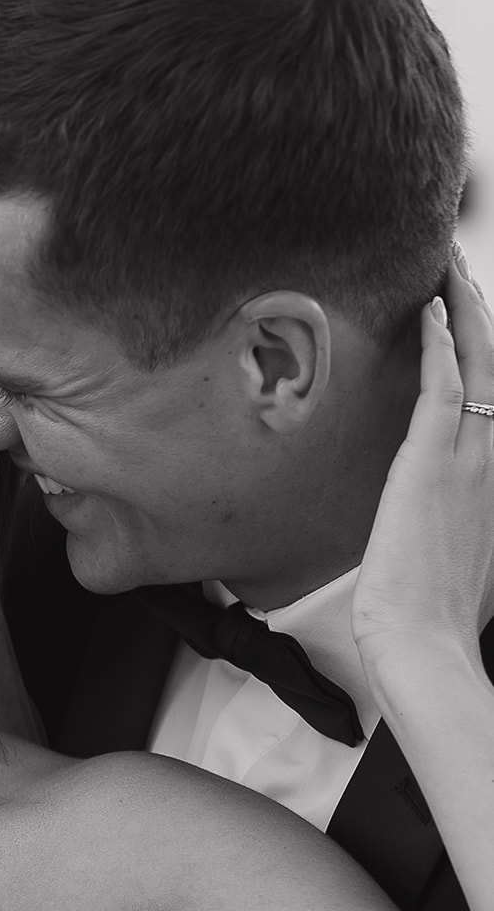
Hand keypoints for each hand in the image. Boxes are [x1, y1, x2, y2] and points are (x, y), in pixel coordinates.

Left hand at [352, 249, 493, 671]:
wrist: (423, 644)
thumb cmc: (433, 617)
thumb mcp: (461, 560)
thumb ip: (460, 523)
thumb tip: (447, 519)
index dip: (487, 352)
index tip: (471, 316)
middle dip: (480, 314)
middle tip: (461, 269)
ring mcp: (469, 460)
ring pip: (477, 364)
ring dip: (464, 310)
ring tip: (449, 266)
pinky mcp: (433, 464)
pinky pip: (443, 388)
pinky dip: (440, 343)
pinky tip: (430, 309)